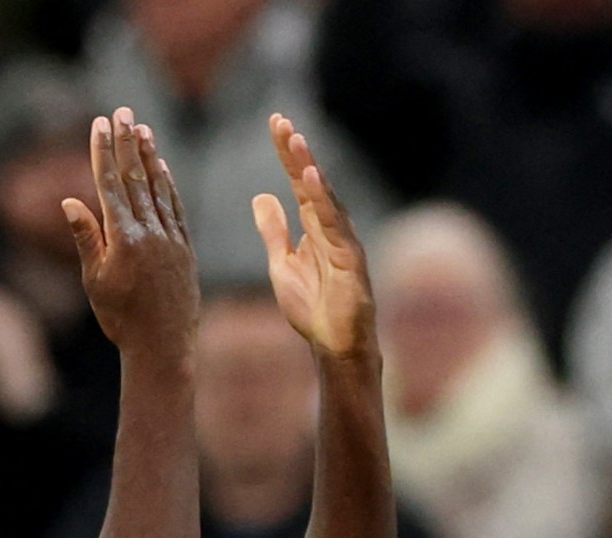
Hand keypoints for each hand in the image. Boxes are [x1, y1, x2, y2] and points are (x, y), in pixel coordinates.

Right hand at [61, 108, 198, 357]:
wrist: (163, 346)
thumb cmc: (121, 319)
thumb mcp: (94, 281)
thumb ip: (86, 237)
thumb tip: (69, 201)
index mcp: (123, 240)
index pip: (111, 185)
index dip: (104, 152)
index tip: (100, 123)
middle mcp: (150, 233)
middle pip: (136, 178)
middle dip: (127, 142)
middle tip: (122, 111)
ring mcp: (171, 239)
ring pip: (158, 189)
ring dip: (149, 156)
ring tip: (142, 128)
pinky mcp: (185, 248)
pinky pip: (175, 208)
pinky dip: (169, 185)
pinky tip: (163, 167)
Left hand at [252, 114, 376, 360]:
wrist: (334, 344)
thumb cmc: (313, 307)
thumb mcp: (282, 264)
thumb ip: (274, 231)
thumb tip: (261, 196)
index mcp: (313, 226)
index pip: (298, 182)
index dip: (287, 154)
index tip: (275, 123)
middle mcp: (330, 226)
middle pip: (311, 181)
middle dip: (296, 152)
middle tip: (280, 121)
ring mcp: (343, 240)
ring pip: (324, 197)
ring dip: (310, 168)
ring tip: (295, 141)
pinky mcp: (350, 258)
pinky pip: (336, 225)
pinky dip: (324, 201)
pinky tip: (312, 179)